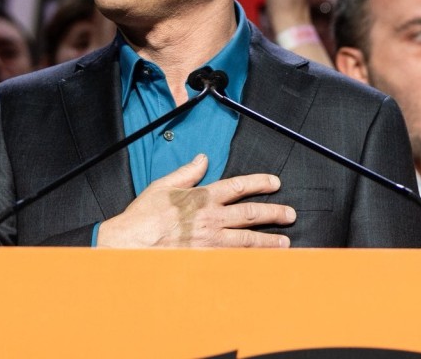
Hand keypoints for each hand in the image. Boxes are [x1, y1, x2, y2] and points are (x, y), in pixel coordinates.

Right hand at [97, 154, 295, 247]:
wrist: (130, 243)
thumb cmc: (144, 215)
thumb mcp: (164, 185)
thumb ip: (188, 172)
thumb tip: (203, 158)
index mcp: (202, 197)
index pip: (238, 186)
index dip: (259, 183)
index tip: (275, 183)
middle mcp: (210, 218)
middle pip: (250, 214)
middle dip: (274, 214)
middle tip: (290, 214)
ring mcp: (210, 241)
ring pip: (247, 240)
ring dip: (269, 241)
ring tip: (285, 243)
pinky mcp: (205, 259)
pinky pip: (234, 259)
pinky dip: (250, 261)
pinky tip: (263, 263)